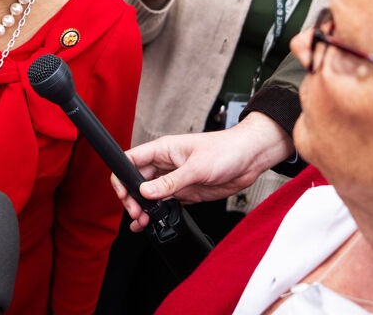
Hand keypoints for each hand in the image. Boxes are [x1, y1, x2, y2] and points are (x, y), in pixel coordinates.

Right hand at [111, 113, 292, 231]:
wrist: (250, 158)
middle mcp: (165, 164)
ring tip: (141, 221)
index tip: (124, 194)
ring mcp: (174, 179)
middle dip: (131, 198)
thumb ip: (170, 182)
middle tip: (136, 213)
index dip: (122, 177)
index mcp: (163, 150)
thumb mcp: (197, 167)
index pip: (131, 160)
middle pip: (136, 181)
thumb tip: (146, 191)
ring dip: (142, 208)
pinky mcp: (185, 192)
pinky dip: (156, 213)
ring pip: (148, 194)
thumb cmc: (226, 150)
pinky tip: (151, 222)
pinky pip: (164, 203)